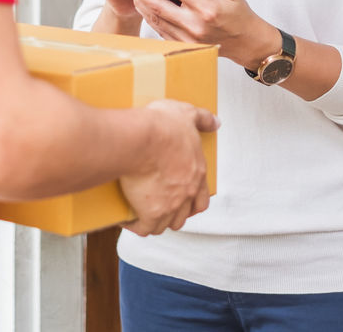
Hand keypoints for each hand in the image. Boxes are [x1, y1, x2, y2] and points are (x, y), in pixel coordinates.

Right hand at [118, 99, 217, 235]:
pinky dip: (135, 226)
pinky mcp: (150, 213)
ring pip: (164, 225)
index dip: (191, 203)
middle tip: (157, 207)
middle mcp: (187, 193)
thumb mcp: (186, 114)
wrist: (143, 138)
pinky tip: (126, 219)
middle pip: (182, 216)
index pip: (201, 200)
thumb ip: (202, 119)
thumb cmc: (163, 125)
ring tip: (140, 214)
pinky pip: (143, 228)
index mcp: (196, 172)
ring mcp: (170, 206)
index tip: (180, 201)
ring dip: (154, 222)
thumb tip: (216, 122)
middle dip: (171, 215)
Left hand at [130, 0, 278, 68]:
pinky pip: (161, 31)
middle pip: (158, 6)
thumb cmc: (239, 17)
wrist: (246, 43)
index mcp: (206, 10)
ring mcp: (187, 38)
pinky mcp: (184, 46)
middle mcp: (194, 25)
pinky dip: (151, 18)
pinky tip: (145, 7)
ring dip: (142, 4)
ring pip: (156, 19)